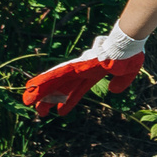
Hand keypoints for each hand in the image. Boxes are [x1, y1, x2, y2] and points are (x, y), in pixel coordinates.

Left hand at [22, 27, 149, 117]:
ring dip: (41, 91)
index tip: (60, 111)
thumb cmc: (129, 55)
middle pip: (62, 88)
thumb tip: (113, 91)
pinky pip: (56, 74)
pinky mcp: (76, 66)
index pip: (77, 90)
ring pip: (55, 81)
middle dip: (51, 100)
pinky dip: (44, 80)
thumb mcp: (127, 73)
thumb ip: (120, 82)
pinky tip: (32, 86)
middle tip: (40, 112)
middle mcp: (82, 71)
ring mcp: (77, 68)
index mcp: (93, 74)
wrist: (127, 45)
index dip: (68, 101)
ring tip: (27, 101)